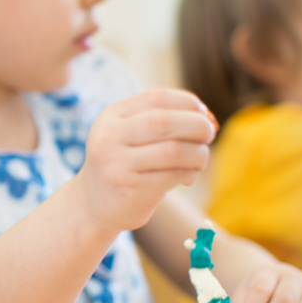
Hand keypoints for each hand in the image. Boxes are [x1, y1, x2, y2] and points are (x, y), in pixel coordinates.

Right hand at [77, 89, 216, 232]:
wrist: (93, 204)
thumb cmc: (124, 163)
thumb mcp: (128, 134)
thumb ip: (160, 120)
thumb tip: (207, 118)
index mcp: (111, 116)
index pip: (156, 98)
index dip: (187, 102)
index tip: (203, 113)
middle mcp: (110, 138)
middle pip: (165, 122)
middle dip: (198, 125)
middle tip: (209, 133)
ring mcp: (118, 165)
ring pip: (174, 151)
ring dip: (199, 153)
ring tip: (200, 158)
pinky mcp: (131, 190)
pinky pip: (174, 175)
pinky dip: (190, 173)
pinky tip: (187, 176)